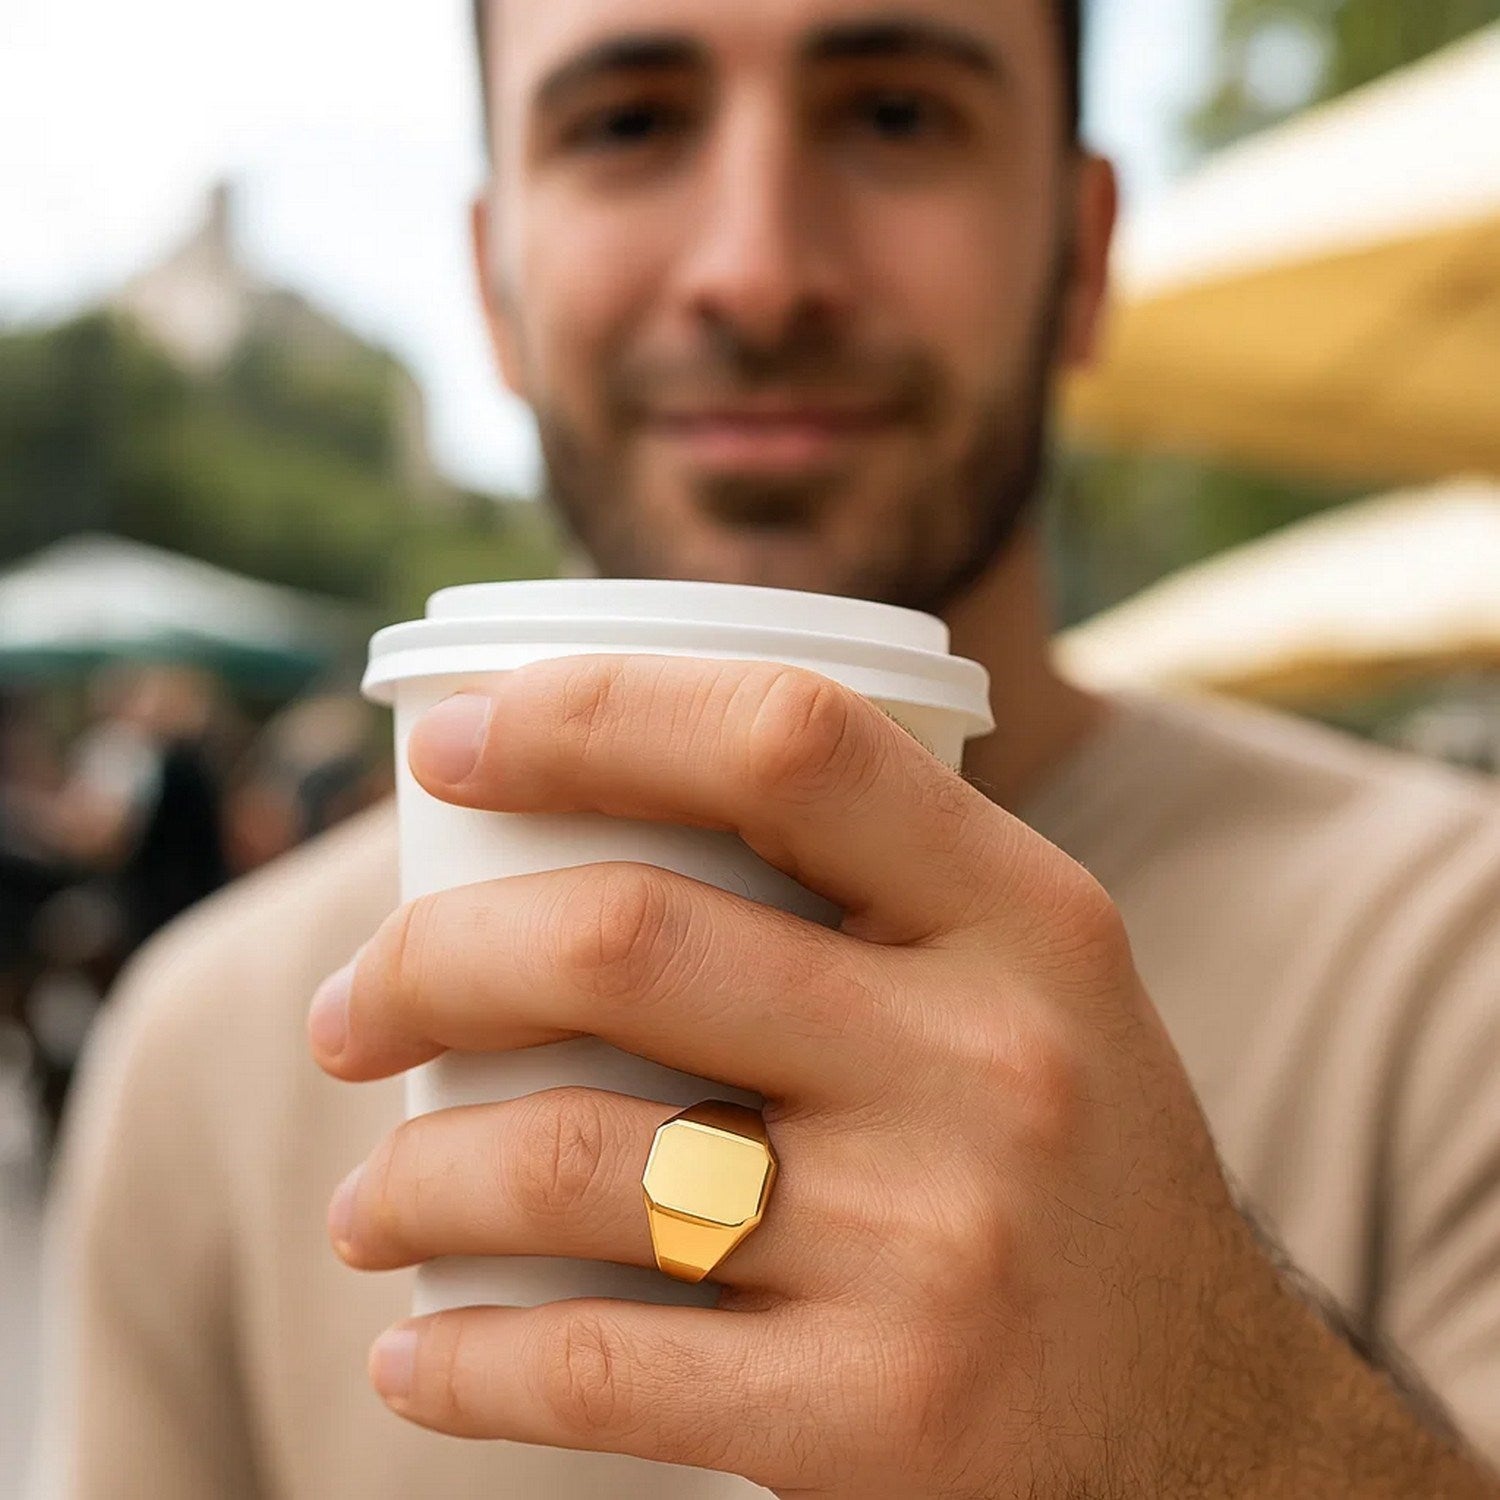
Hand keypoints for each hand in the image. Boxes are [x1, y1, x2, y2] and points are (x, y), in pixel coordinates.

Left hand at [305, 656, 1380, 1495]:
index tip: (450, 745)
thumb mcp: (1030, 984)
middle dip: (429, 959)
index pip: (786, 742)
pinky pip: (601, 1372)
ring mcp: (943, 1244)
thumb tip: (608, 792)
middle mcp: (993, 1060)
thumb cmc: (1064, 1160)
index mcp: (1024, 917)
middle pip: (630, 939)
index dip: (592, 713)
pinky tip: (420, 1353)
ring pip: (577, 1159)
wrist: (1212, 1429)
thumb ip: (872, 886)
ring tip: (371, 1200)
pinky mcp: (887, 1421)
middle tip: (354, 1009)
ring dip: (413, 1177)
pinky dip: (465, 1363)